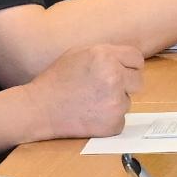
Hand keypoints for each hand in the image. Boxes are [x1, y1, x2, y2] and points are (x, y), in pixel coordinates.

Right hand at [3, 41, 145, 141]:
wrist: (38, 109)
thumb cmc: (56, 81)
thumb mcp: (78, 54)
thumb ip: (105, 53)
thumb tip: (126, 58)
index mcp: (105, 55)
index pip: (137, 59)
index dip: (129, 66)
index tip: (121, 72)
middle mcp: (114, 76)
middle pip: (138, 81)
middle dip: (125, 85)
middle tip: (102, 90)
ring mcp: (115, 101)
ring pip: (128, 101)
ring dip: (114, 103)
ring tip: (90, 103)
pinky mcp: (113, 123)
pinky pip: (121, 120)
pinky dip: (108, 120)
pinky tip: (90, 116)